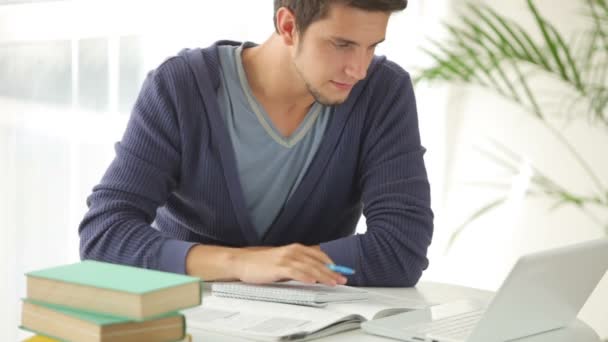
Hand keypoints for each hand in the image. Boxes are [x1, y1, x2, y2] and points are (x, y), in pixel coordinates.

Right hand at [231, 243, 347, 285]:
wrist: (243, 261)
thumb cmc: (263, 263)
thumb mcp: (284, 260)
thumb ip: (299, 264)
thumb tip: (315, 273)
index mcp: (296, 248)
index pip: (319, 255)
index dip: (332, 263)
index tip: (342, 271)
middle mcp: (293, 251)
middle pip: (317, 262)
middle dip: (332, 271)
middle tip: (343, 279)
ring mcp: (285, 258)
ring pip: (309, 267)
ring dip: (323, 275)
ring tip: (333, 282)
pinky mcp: (278, 267)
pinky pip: (295, 272)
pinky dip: (305, 276)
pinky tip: (312, 281)